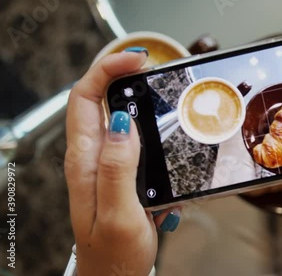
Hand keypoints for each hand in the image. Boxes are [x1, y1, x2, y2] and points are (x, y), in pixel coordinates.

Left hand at [65, 49, 179, 275]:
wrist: (114, 275)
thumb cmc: (113, 252)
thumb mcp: (117, 212)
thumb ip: (116, 167)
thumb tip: (120, 121)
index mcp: (85, 160)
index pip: (85, 98)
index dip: (107, 70)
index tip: (137, 61)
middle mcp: (90, 156)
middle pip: (97, 98)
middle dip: (121, 75)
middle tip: (151, 70)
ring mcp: (104, 162)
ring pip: (114, 114)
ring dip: (135, 96)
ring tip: (160, 91)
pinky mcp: (119, 170)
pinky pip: (130, 136)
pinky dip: (146, 122)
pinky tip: (163, 127)